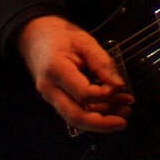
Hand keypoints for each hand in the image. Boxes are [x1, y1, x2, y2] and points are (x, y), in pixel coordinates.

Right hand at [17, 14, 132, 133]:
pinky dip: (94, 113)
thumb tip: (118, 85)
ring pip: (76, 118)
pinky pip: (75, 112)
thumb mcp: (85, 42)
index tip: (119, 87)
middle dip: (102, 123)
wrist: (36, 35)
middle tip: (123, 121)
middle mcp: (49, 88)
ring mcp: (50, 97)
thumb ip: (102, 63)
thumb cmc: (59, 36)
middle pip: (76, 116)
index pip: (83, 94)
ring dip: (101, 120)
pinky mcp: (56, 99)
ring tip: (123, 110)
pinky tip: (111, 107)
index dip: (105, 94)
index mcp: (56, 70)